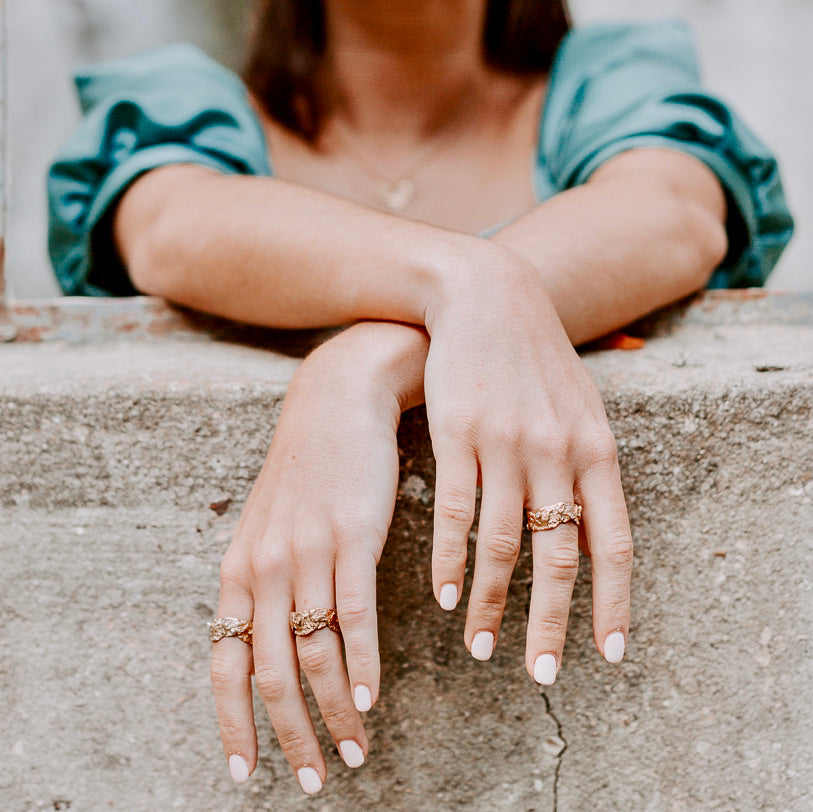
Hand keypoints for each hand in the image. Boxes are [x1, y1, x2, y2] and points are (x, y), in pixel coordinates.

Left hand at [210, 324, 411, 792]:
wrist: (339, 401)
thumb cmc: (310, 466)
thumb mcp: (272, 523)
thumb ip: (267, 578)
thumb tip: (273, 637)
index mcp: (240, 568)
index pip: (224, 662)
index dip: (233, 721)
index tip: (246, 770)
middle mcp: (263, 568)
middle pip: (268, 673)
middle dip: (289, 735)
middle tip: (316, 777)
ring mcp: (305, 553)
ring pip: (312, 655)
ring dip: (333, 713)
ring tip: (355, 750)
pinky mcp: (351, 537)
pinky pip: (352, 618)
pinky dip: (361, 667)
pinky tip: (371, 698)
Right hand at [423, 242, 632, 680]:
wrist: (488, 298)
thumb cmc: (534, 360)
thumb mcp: (579, 407)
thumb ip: (589, 468)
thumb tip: (588, 535)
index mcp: (596, 450)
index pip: (613, 542)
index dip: (615, 602)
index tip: (609, 653)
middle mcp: (558, 453)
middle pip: (558, 557)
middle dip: (549, 624)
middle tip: (538, 673)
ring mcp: (508, 445)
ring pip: (502, 543)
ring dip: (491, 603)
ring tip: (480, 645)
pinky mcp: (460, 437)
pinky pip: (455, 513)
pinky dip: (449, 560)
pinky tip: (445, 594)